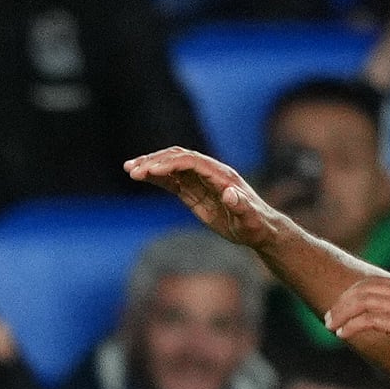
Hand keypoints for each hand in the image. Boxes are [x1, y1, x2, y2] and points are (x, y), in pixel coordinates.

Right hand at [125, 145, 283, 251]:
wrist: (260, 230)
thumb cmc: (257, 226)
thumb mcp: (251, 220)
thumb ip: (241, 206)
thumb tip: (229, 192)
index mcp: (222, 176)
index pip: (192, 162)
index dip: (171, 164)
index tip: (151, 171)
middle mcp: (210, 173)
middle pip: (179, 158)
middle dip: (155, 162)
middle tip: (133, 170)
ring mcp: (201, 181)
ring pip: (172, 166)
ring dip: (151, 166)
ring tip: (129, 169)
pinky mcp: (195, 192)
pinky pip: (172, 180)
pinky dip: (156, 177)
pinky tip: (140, 176)